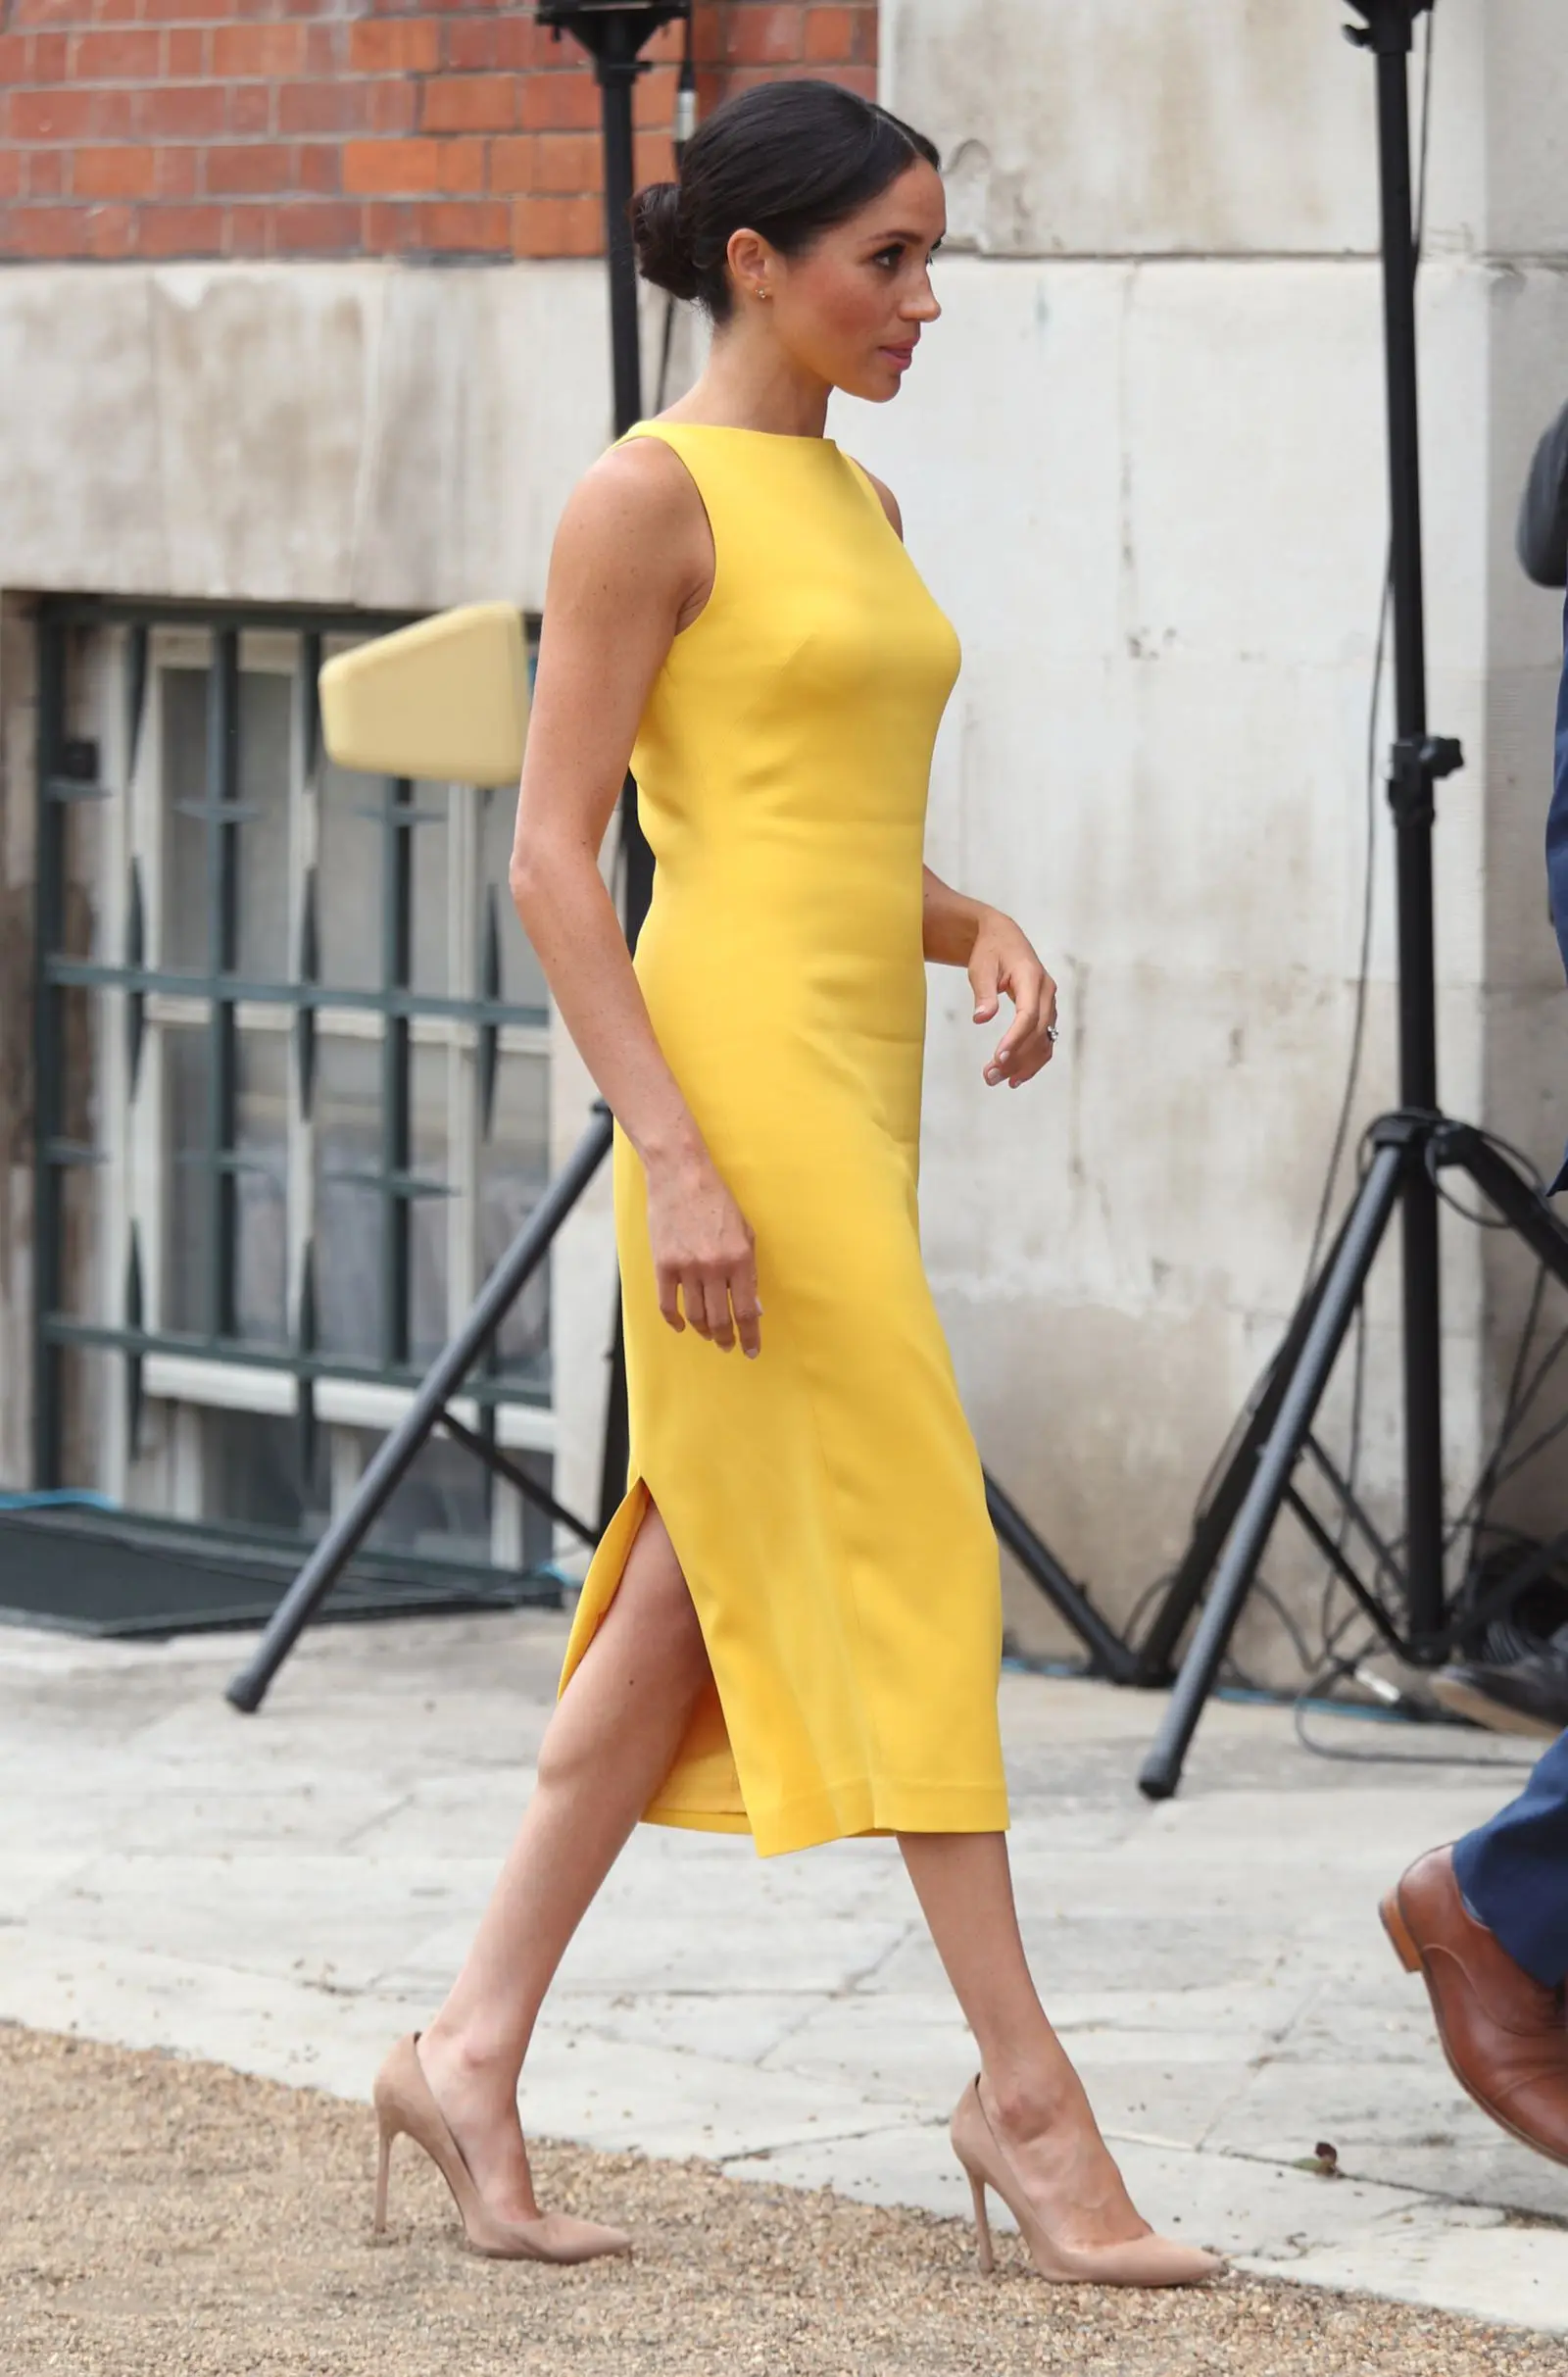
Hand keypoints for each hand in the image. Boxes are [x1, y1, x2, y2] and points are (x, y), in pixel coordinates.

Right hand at [644, 1142, 762, 1356]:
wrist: (681, 1176)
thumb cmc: (717, 1202)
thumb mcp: (745, 1233)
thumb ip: (749, 1271)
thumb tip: (753, 1308)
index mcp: (740, 1259)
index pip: (746, 1311)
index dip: (750, 1335)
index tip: (751, 1350)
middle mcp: (714, 1267)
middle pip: (721, 1319)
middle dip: (727, 1338)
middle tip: (728, 1346)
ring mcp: (686, 1267)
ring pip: (696, 1315)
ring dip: (704, 1332)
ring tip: (710, 1336)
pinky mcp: (663, 1264)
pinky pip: (668, 1304)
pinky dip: (675, 1321)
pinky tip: (682, 1327)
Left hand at [968, 910, 1058, 1087]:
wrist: (1004, 938)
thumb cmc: (990, 951)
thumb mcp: (980, 967)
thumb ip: (983, 993)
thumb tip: (981, 1018)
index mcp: (1031, 977)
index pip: (1028, 1014)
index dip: (1015, 1039)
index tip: (998, 1058)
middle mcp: (1046, 992)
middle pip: (1037, 1032)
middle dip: (1015, 1057)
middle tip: (990, 1077)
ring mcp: (1049, 1004)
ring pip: (1044, 1041)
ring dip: (1023, 1064)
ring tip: (997, 1080)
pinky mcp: (1046, 1013)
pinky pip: (1045, 1041)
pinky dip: (1033, 1060)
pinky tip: (1016, 1077)